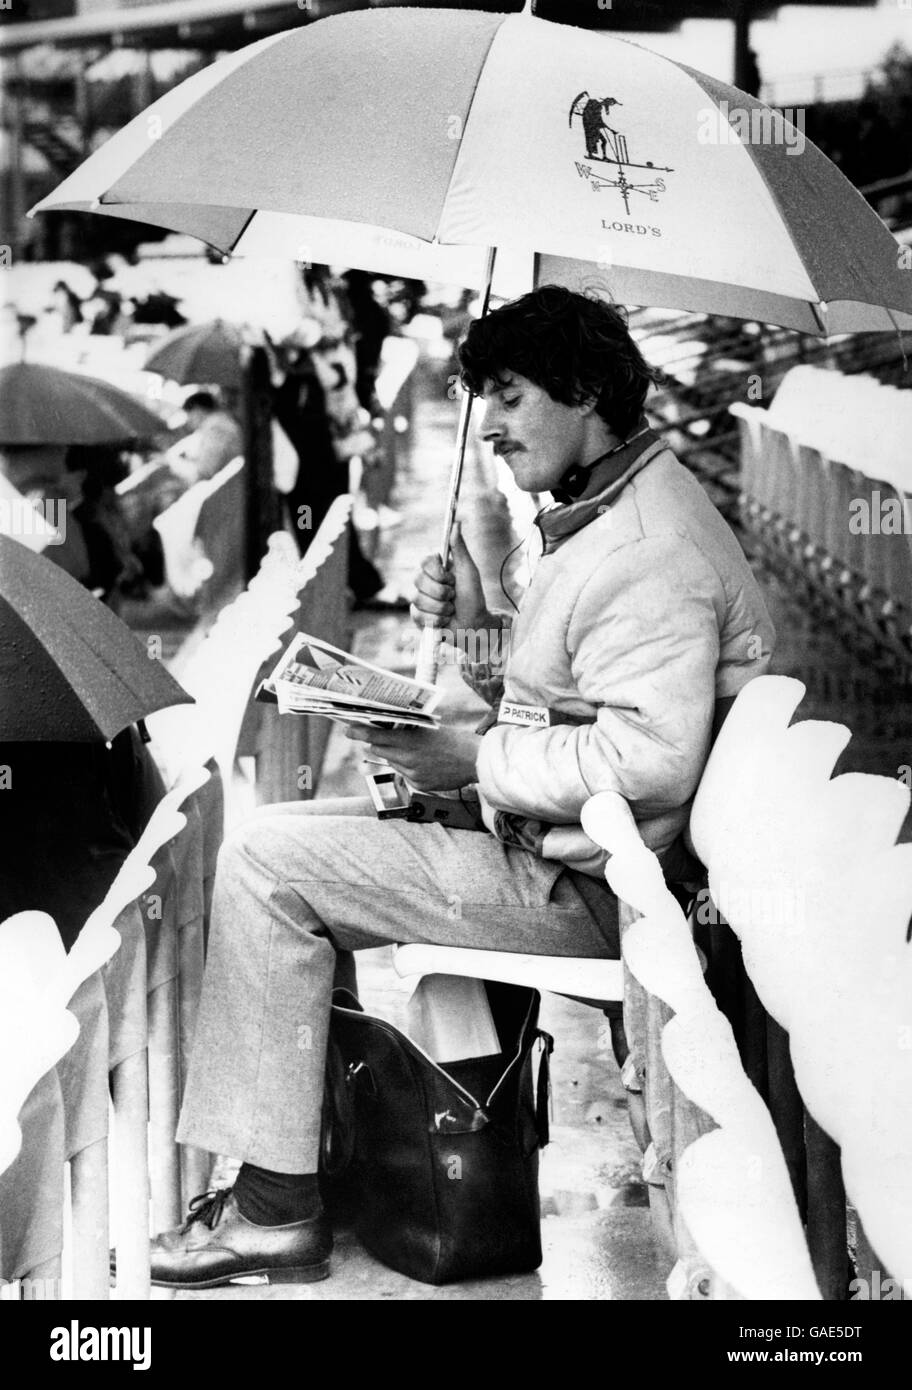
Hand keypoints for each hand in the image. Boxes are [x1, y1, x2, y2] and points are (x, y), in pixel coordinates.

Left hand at [345, 724, 479, 791]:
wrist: (475, 760)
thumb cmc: (454, 739)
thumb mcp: (428, 729)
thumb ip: (405, 732)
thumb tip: (384, 732)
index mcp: (410, 740)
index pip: (376, 736)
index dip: (359, 732)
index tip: (348, 729)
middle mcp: (408, 759)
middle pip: (379, 750)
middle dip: (377, 743)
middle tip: (374, 735)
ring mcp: (413, 774)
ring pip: (392, 763)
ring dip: (395, 756)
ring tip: (413, 749)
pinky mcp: (419, 785)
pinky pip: (404, 775)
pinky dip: (408, 768)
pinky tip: (424, 763)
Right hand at [411, 522, 487, 636]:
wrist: (473, 624)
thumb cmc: (473, 597)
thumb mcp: (468, 571)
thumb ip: (459, 548)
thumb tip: (456, 523)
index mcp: (435, 568)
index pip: (424, 562)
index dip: (437, 573)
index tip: (451, 579)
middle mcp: (424, 581)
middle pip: (418, 580)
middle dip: (441, 592)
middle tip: (453, 596)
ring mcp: (419, 598)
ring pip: (418, 599)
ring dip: (441, 607)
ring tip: (451, 609)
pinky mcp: (416, 615)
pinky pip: (417, 615)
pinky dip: (436, 619)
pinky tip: (444, 619)